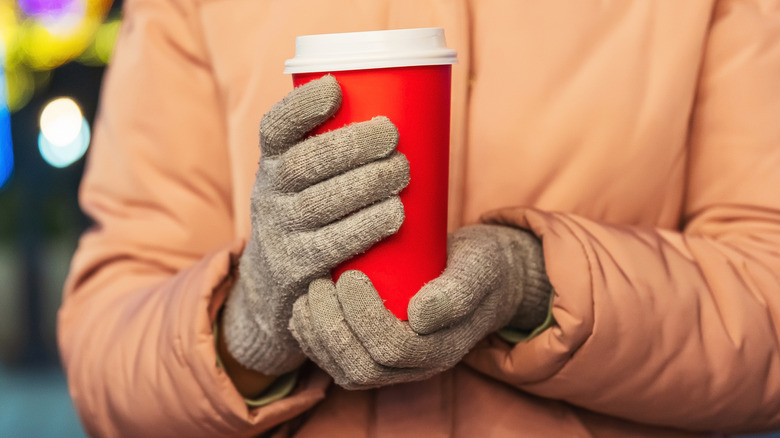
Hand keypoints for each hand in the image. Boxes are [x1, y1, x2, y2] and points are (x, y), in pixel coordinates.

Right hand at [222, 75, 409, 374]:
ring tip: (401, 171)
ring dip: (366, 183)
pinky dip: (366, 227)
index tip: (336, 88)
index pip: (275, 127)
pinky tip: (393, 214)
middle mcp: (269, 194)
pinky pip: (331, 244)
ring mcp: (279, 232)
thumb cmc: (309, 213)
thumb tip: (407, 109)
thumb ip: (335, 149)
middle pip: (305, 163)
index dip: (301, 106)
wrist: (273, 285)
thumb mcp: (302, 179)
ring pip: (320, 203)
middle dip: (352, 145)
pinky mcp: (296, 267)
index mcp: (272, 162)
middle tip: (391, 136)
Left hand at [289, 224, 551, 388]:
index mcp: (439, 350)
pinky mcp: (375, 353)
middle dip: (331, 329)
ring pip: (345, 371)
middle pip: (361, 368)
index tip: (350, 277)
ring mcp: (394, 365)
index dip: (363, 317)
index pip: (390, 349)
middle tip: (319, 285)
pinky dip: (314, 340)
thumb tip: (420, 315)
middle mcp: (415, 367)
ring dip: (317, 336)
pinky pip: (338, 362)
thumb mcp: (478, 269)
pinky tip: (304, 310)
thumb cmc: (480, 267)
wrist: (484, 276)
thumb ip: (456, 292)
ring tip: (308, 295)